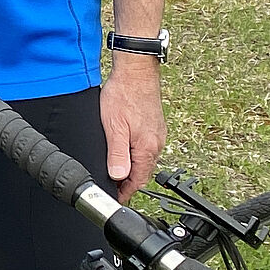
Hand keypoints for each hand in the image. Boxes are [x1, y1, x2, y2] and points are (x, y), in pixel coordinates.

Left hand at [100, 59, 165, 199]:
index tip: (114, 197)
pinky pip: (146, 147)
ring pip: (145, 159)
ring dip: (132, 167)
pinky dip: (136, 154)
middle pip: (143, 172)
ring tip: (116, 171)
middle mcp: (157, 143)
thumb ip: (117, 154)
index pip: (138, 180)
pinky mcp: (155, 126)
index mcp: (147, 148)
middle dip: (128, 181)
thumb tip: (117, 177)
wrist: (136, 72)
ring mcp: (157, 134)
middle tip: (112, 186)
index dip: (125, 191)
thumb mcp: (113, 128)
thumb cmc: (123, 95)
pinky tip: (125, 150)